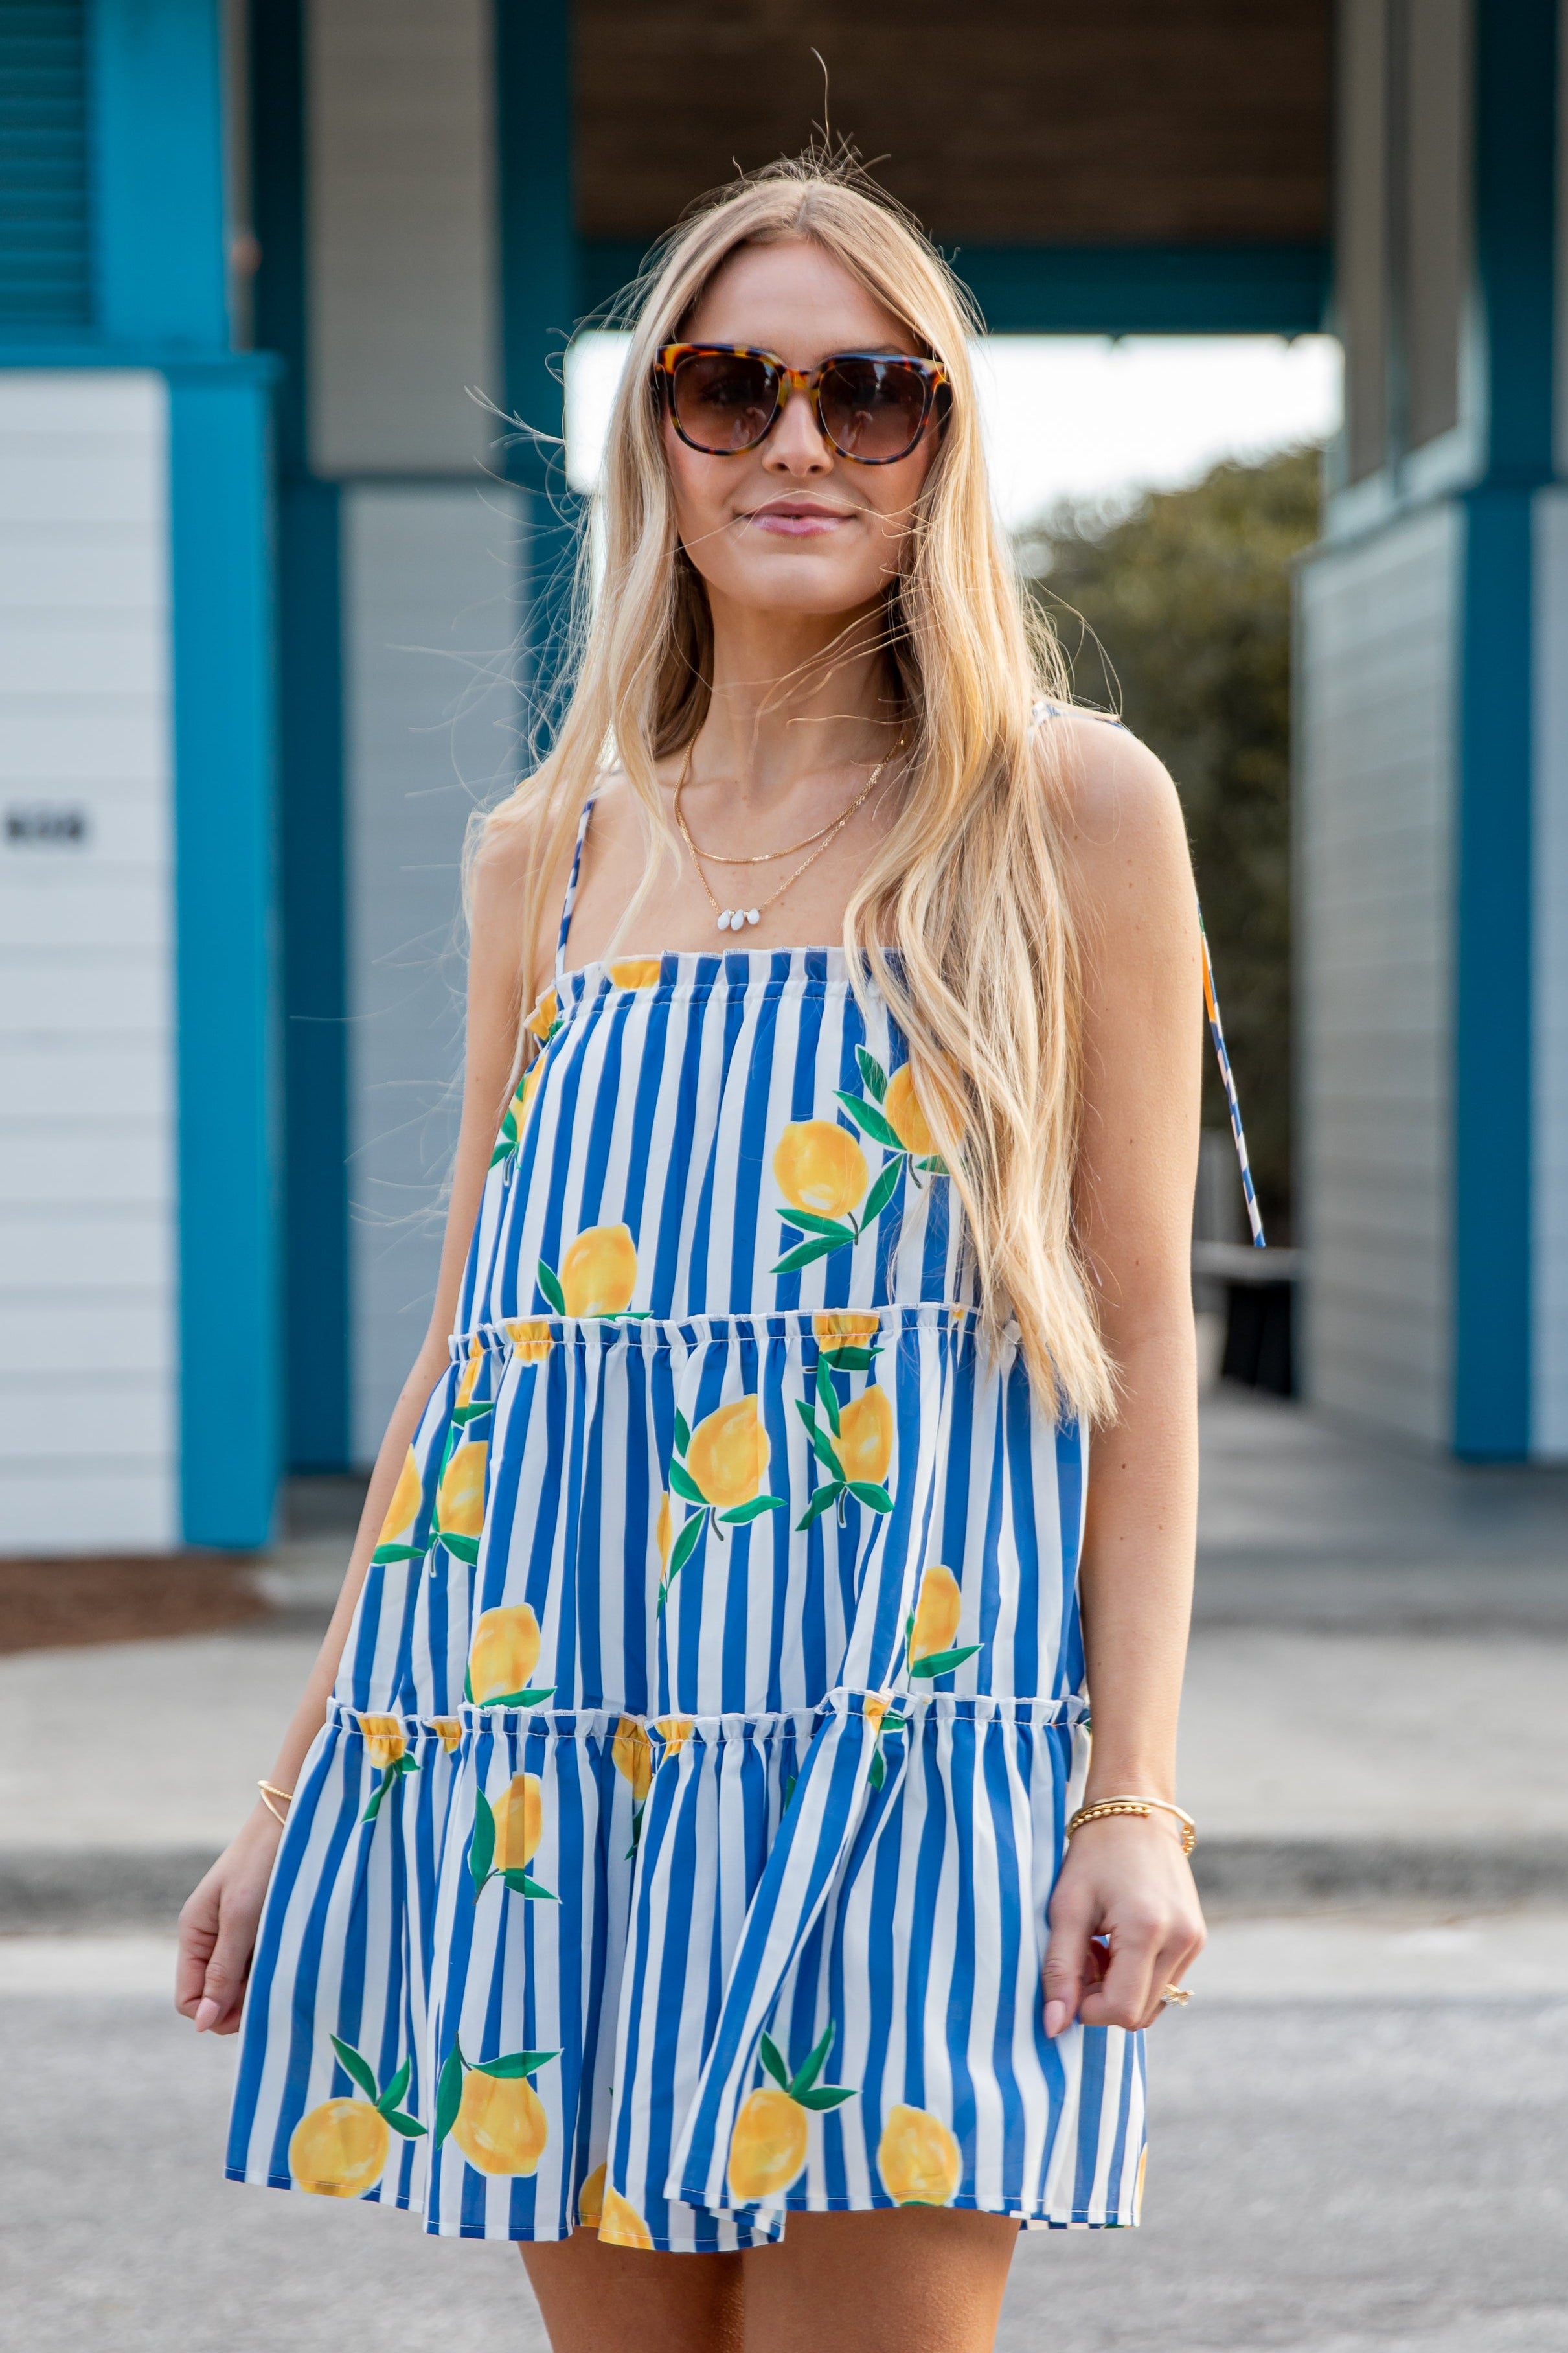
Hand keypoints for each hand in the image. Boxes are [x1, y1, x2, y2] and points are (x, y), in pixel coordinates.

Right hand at [175, 1804, 282, 2036]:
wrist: (294, 1818)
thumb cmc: (262, 1863)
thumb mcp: (240, 1919)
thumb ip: (221, 1971)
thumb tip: (200, 2024)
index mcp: (193, 1933)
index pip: (188, 1999)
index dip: (215, 2013)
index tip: (251, 2006)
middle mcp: (209, 1937)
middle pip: (214, 1996)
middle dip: (241, 2001)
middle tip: (276, 1981)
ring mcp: (233, 1933)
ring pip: (239, 1983)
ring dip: (260, 1983)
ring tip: (286, 1961)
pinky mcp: (257, 1926)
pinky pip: (257, 1963)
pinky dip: (272, 1966)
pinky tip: (291, 1953)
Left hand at [1042, 1812, 1204, 2035]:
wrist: (1134, 1811)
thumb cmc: (1094, 1855)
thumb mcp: (1067, 1909)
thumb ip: (1059, 1970)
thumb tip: (1053, 2027)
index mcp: (1148, 1931)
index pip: (1122, 2010)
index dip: (1088, 2008)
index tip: (1070, 1977)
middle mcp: (1182, 1940)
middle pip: (1140, 2013)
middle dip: (1103, 1997)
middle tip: (1083, 1955)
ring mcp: (1195, 1939)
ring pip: (1154, 2001)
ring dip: (1121, 1987)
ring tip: (1100, 1943)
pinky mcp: (1197, 1937)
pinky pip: (1166, 1980)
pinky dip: (1138, 1973)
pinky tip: (1119, 1939)